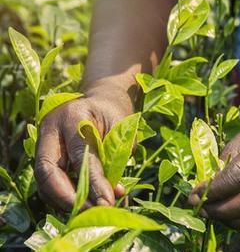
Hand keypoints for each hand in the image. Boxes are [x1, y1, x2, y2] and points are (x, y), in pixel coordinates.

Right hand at [34, 90, 131, 210]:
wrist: (102, 100)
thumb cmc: (115, 115)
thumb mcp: (122, 132)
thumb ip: (116, 160)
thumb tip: (116, 195)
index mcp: (73, 116)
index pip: (80, 156)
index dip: (93, 183)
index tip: (107, 202)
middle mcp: (51, 128)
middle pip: (48, 171)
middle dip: (68, 198)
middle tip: (90, 213)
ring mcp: (43, 140)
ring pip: (43, 180)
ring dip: (63, 201)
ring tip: (89, 211)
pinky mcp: (43, 153)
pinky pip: (47, 181)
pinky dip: (62, 197)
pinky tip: (82, 203)